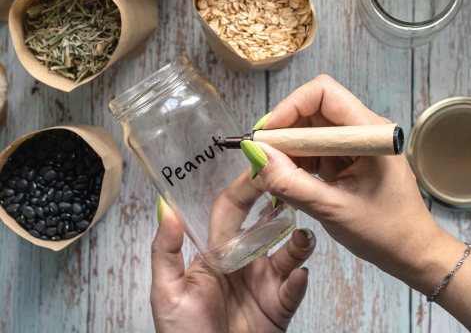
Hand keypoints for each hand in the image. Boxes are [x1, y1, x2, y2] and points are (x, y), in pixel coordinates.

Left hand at [151, 200, 314, 332]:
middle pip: (266, 226)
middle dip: (278, 205)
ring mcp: (264, 284)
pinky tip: (298, 275)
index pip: (231, 212)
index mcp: (216, 254)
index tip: (256, 166)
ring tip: (301, 239)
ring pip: (288, 254)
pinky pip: (293, 289)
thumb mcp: (166, 293)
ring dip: (297, 244)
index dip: (243, 189)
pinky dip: (298, 281)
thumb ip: (166, 252)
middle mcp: (243, 263)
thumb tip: (166, 209)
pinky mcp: (279, 306)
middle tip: (289, 187)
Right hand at [244, 75, 470, 332]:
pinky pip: (317, 151)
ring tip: (275, 176)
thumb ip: (293, 183)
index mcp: (370, 133)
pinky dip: (300, 163)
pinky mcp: (351, 160)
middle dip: (285, 131)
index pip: (324, 94)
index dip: (290, 107)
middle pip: (314, 110)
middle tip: (262, 159)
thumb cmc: (386, 233)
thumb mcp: (333, 209)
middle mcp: (364, 131)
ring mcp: (357, 145)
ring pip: (312, 131)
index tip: (267, 135)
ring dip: (290, 150)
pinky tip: (290, 183)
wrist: (413, 253)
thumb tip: (257, 156)